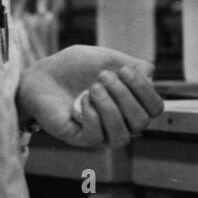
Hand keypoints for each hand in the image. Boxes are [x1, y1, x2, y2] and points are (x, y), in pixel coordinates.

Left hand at [16, 46, 163, 146]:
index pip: (155, 108)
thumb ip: (132, 65)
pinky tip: (80, 100)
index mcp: (130, 103)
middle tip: (101, 77)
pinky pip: (97, 136)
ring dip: (110, 107)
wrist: (42, 74)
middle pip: (142, 122)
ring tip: (92, 88)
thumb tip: (151, 76)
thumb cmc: (75, 67)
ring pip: (123, 135)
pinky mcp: (81, 139)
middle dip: (125, 95)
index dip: (144, 90)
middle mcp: (120, 122)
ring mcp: (101, 133)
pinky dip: (91, 114)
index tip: (123, 70)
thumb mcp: (107, 58)